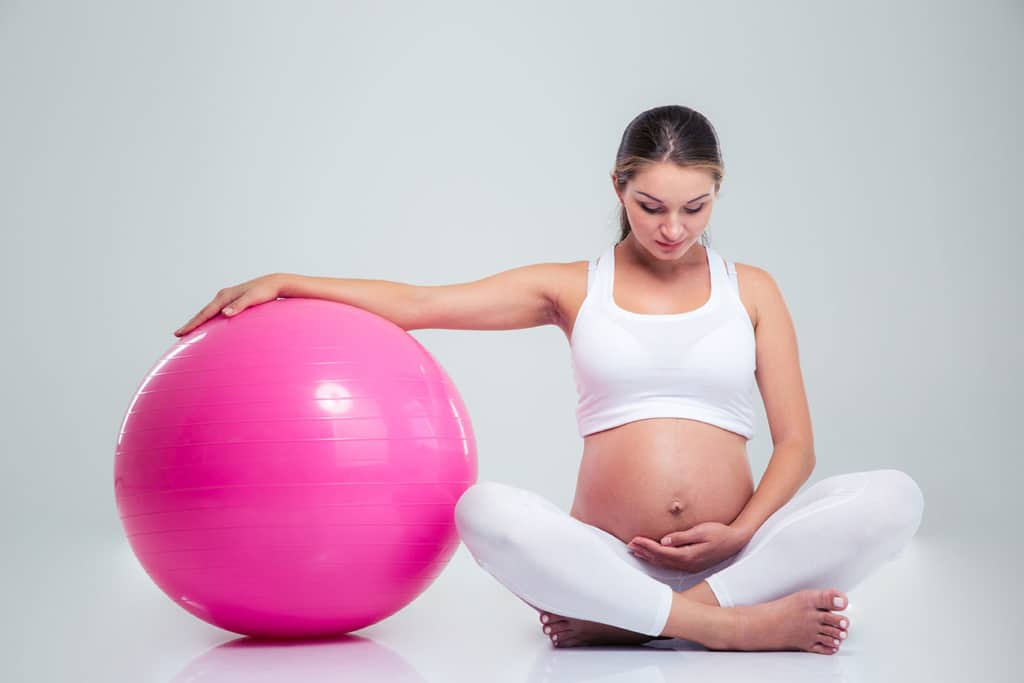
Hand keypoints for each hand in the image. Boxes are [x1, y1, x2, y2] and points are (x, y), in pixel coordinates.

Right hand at [173, 273, 284, 336]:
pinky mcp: (233, 302)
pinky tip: (209, 327)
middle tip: (178, 334)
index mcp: (224, 297)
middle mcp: (223, 297)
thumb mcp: (253, 298)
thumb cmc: (265, 291)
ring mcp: (227, 299)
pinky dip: (209, 320)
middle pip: (203, 313)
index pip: (204, 313)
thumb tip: (224, 313)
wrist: (274, 284)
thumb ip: (239, 306)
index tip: (180, 332)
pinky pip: (216, 313)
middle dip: (190, 324)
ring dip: (198, 322)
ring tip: (189, 331)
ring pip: (209, 313)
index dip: (192, 324)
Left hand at [627, 522, 747, 573]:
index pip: (661, 552)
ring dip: (649, 557)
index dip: (646, 546)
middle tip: (629, 544)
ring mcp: (689, 566)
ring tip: (635, 550)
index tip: (634, 539)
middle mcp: (687, 563)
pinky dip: (658, 560)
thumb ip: (682, 537)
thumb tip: (664, 541)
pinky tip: (652, 556)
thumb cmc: (719, 533)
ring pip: (664, 563)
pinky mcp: (691, 564)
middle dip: (644, 552)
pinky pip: (670, 564)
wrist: (735, 541)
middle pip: (660, 559)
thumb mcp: (701, 531)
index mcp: (688, 555)